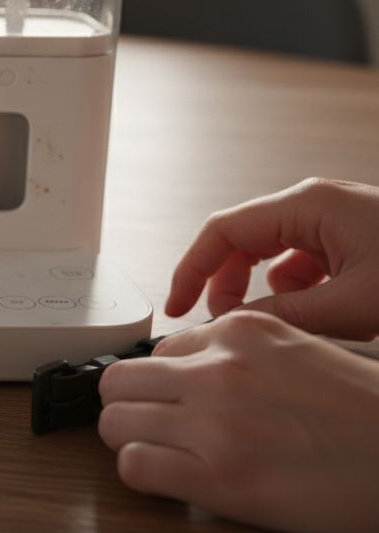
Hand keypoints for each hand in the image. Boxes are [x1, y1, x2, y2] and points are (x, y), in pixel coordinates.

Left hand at [99, 311, 378, 532]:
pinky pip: (135, 466)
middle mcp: (220, 369)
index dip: (166, 383)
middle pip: (120, 380)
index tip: (179, 403)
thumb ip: (244, 356)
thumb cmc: (370, 415)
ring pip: (114, 420)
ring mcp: (216, 423)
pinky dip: (142, 474)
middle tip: (154, 428)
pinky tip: (171, 481)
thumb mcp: (304, 354)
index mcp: (244, 332)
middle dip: (131, 406)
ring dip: (130, 439)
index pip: (161, 350)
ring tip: (162, 455)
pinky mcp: (220, 478)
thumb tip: (191, 371)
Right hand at [166, 178, 378, 337]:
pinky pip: (306, 270)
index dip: (192, 269)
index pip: (222, 231)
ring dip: (282, 298)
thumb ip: (287, 316)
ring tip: (318, 322)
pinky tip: (342, 315)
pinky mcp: (349, 241)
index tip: (177, 304)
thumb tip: (233, 327)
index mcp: (308, 205)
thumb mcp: (355, 302)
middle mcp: (314, 207)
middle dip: (234, 289)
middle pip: (243, 246)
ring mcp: (332, 223)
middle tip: (234, 325)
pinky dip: (311, 297)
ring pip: (276, 263)